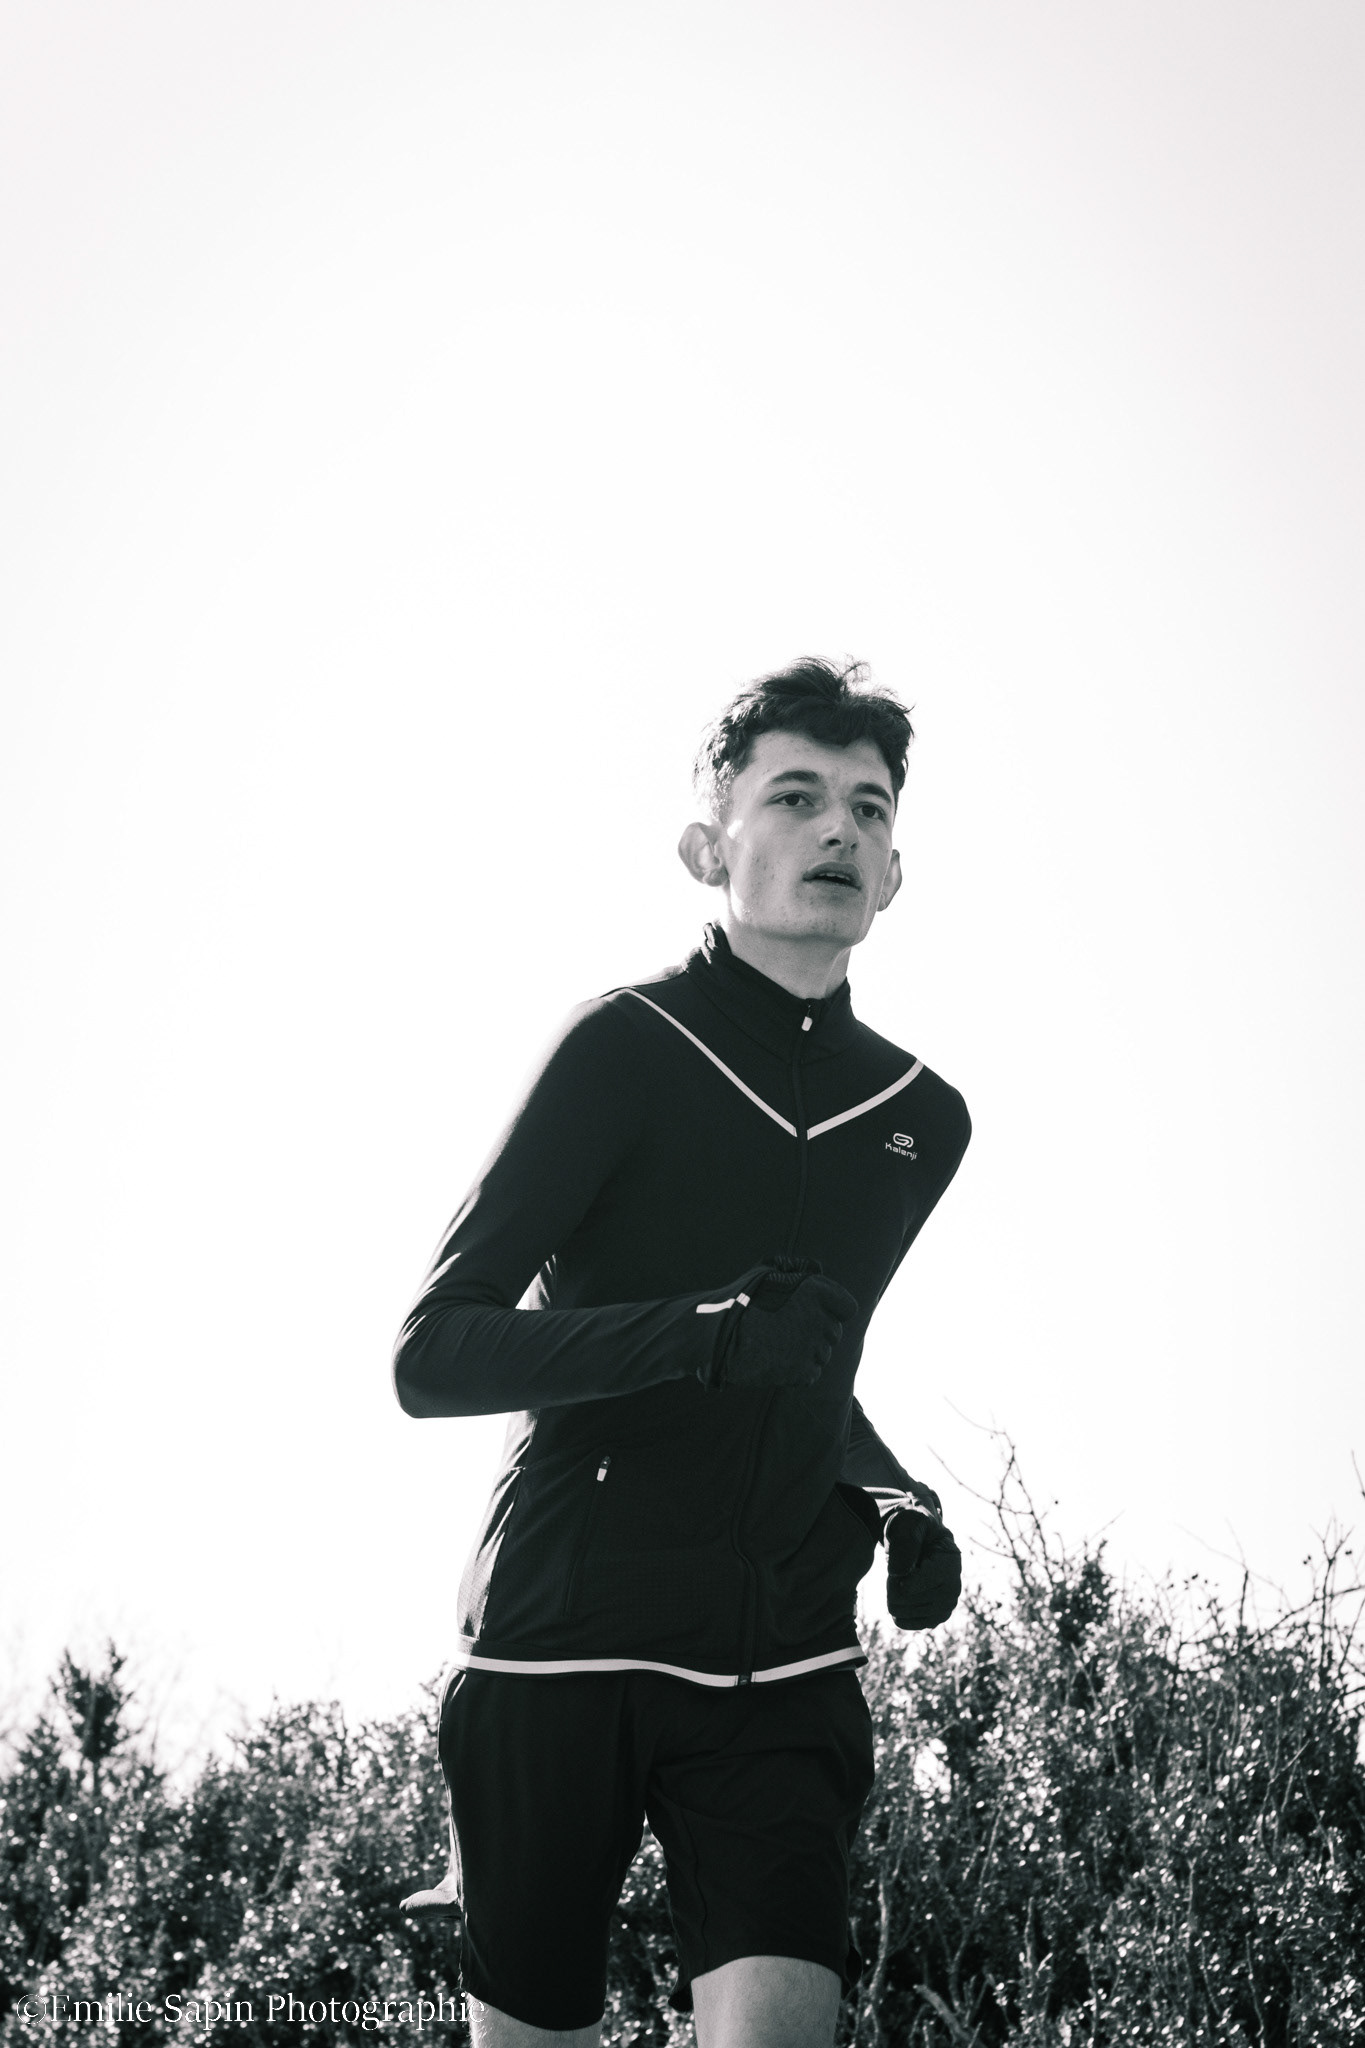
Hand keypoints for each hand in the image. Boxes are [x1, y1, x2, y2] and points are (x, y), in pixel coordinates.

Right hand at [700, 1259, 857, 1390]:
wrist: (714, 1337)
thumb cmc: (739, 1302)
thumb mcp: (765, 1273)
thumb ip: (796, 1269)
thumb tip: (818, 1268)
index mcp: (815, 1291)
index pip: (848, 1307)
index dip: (832, 1310)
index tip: (813, 1313)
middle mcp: (819, 1319)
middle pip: (834, 1333)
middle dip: (815, 1332)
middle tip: (786, 1330)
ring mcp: (811, 1348)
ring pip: (823, 1355)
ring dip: (806, 1353)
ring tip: (778, 1346)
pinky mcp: (802, 1373)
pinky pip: (812, 1374)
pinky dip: (798, 1372)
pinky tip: (777, 1361)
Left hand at [885, 1503, 961, 1628]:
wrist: (923, 1540)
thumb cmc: (914, 1528)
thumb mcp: (908, 1523)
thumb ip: (904, 1543)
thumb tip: (898, 1573)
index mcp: (951, 1564)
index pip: (912, 1585)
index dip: (895, 1574)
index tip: (901, 1559)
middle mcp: (953, 1589)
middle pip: (902, 1599)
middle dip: (892, 1582)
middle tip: (900, 1565)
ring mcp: (946, 1607)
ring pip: (899, 1611)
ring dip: (893, 1593)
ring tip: (903, 1576)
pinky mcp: (935, 1619)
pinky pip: (902, 1622)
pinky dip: (896, 1606)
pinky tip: (903, 1591)